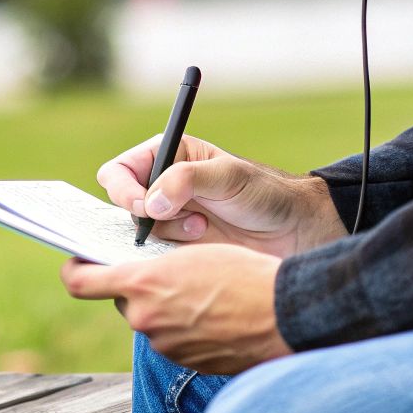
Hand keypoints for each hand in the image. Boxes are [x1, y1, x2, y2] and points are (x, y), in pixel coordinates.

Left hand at [60, 244, 292, 372]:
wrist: (282, 314)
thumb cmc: (242, 272)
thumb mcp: (192, 253)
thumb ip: (156, 264)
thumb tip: (140, 272)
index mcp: (141, 284)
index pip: (80, 282)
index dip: (75, 270)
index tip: (79, 261)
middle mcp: (144, 318)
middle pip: (124, 301)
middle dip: (139, 288)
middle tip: (165, 273)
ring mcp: (164, 345)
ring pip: (150, 321)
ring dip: (165, 308)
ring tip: (200, 293)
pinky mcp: (185, 362)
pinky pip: (173, 340)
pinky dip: (184, 328)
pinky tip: (212, 315)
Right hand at [97, 134, 346, 257]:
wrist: (293, 232)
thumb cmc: (265, 193)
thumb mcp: (228, 177)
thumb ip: (186, 180)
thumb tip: (150, 203)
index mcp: (168, 157)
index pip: (119, 171)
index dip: (123, 189)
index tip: (143, 206)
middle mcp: (162, 186)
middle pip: (123, 204)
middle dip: (146, 215)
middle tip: (177, 218)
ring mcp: (169, 219)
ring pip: (139, 232)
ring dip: (169, 233)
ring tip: (204, 228)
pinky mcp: (178, 248)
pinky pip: (155, 255)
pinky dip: (173, 253)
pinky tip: (203, 243)